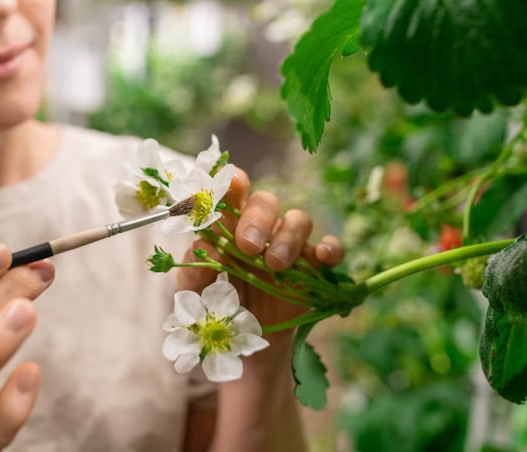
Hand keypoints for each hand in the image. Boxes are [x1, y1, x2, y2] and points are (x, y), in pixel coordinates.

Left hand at [179, 168, 344, 342]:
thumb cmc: (217, 306)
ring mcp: (290, 247)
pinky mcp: (313, 269)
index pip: (232, 193)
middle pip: (266, 202)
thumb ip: (195, 270)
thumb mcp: (197, 292)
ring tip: (274, 264)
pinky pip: (331, 248)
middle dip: (257, 219)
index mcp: (229, 226)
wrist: (243, 343)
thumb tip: (208, 248)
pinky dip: (331, 247)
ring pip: (298, 220)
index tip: (231, 183)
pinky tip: (323, 256)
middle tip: (248, 246)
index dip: (232, 183)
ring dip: (287, 237)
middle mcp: (262, 229)